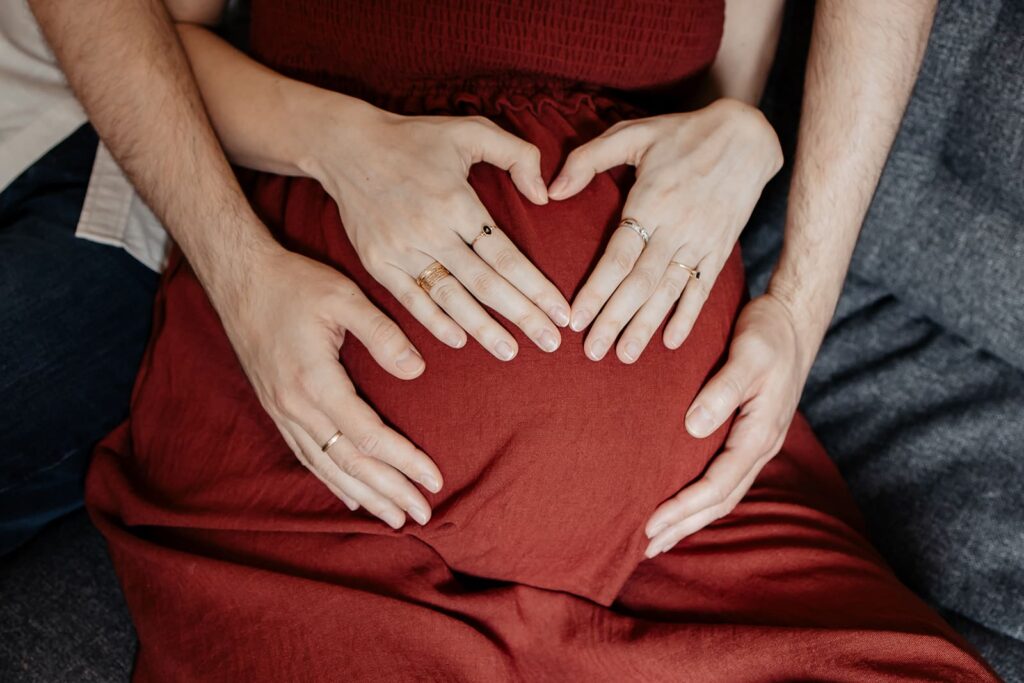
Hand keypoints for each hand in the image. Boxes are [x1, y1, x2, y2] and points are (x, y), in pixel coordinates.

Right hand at [216, 245, 443, 529]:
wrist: (238, 278)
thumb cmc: (294, 283)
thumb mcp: (344, 297)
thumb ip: (382, 334)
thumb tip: (417, 370)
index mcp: (315, 381)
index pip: (368, 435)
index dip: (403, 461)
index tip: (434, 479)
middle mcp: (295, 405)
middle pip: (349, 462)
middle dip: (388, 491)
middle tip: (421, 515)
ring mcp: (281, 409)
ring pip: (326, 466)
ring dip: (363, 494)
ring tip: (393, 518)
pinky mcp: (275, 406)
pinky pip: (306, 454)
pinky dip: (331, 479)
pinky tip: (350, 496)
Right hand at [305, 102, 570, 360]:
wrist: (347, 145)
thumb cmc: (415, 138)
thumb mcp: (471, 129)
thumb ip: (517, 154)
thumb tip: (544, 195)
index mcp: (457, 203)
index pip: (506, 256)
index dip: (536, 287)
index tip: (561, 312)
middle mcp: (431, 231)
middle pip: (485, 284)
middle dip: (522, 316)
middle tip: (551, 343)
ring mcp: (401, 249)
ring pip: (450, 297)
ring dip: (483, 329)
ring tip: (511, 352)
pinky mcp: (377, 261)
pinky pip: (411, 298)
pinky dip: (435, 321)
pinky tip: (460, 340)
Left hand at [547, 98, 781, 362]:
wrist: (748, 135)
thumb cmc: (681, 133)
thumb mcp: (632, 134)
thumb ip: (588, 159)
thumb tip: (551, 190)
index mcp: (651, 202)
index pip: (618, 257)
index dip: (596, 291)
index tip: (576, 319)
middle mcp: (677, 228)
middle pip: (640, 284)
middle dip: (615, 320)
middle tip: (593, 352)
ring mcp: (701, 242)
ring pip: (669, 292)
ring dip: (646, 326)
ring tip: (625, 356)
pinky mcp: (720, 250)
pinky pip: (702, 289)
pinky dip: (687, 316)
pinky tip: (671, 342)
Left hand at [642, 293, 814, 555]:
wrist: (792, 321)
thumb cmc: (768, 333)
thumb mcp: (748, 354)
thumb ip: (723, 389)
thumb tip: (693, 426)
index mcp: (759, 433)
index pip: (717, 484)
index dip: (684, 508)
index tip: (651, 524)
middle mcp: (760, 445)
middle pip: (720, 500)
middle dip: (684, 526)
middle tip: (645, 547)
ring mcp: (757, 443)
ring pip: (723, 493)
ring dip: (692, 518)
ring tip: (660, 538)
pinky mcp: (748, 434)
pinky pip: (724, 477)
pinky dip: (701, 497)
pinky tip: (682, 502)